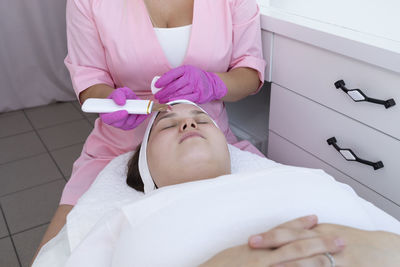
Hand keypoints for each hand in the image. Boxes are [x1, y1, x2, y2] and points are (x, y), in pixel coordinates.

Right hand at [99, 87, 147, 129]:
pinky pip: (138, 123)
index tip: (125, 111)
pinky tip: (145, 111)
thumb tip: (121, 102)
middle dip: (129, 114)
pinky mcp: (131, 126)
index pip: (108, 119)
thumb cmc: (120, 97)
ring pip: (130, 123)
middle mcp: (114, 122)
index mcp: (106, 115)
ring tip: (136, 105)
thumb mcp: (117, 92)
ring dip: (135, 114)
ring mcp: (123, 125)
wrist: (126, 100)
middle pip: (121, 123)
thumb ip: (117, 95)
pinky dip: (142, 117)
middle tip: (134, 106)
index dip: (116, 116)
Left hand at [154, 65, 227, 103]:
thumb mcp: (187, 72)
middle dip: (163, 92)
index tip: (156, 85)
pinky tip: (171, 103)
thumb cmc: (196, 78)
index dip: (162, 80)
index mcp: (186, 69)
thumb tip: (161, 83)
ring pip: (178, 94)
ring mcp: (195, 86)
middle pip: (174, 86)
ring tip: (162, 101)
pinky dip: (177, 102)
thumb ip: (176, 76)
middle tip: (157, 96)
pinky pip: (186, 99)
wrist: (212, 83)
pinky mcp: (198, 95)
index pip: (171, 74)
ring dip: (168, 98)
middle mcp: (191, 77)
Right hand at [199, 215, 329, 266]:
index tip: (315, 217)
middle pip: (295, 245)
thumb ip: (254, 250)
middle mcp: (262, 256)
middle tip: (340, 239)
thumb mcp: (236, 254)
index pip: (282, 231)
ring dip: (318, 259)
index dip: (299, 224)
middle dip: (319, 241)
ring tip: (337, 256)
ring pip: (295, 262)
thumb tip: (263, 245)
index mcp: (256, 247)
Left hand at [249, 215, 399, 266]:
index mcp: (317, 232)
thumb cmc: (351, 240)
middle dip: (273, 246)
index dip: (270, 236)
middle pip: (295, 243)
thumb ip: (307, 234)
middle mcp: (324, 242)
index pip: (289, 232)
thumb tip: (286, 234)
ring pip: (310, 261)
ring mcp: (335, 257)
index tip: (251, 240)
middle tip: (252, 247)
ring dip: (290, 264)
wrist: (382, 249)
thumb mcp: (327, 233)